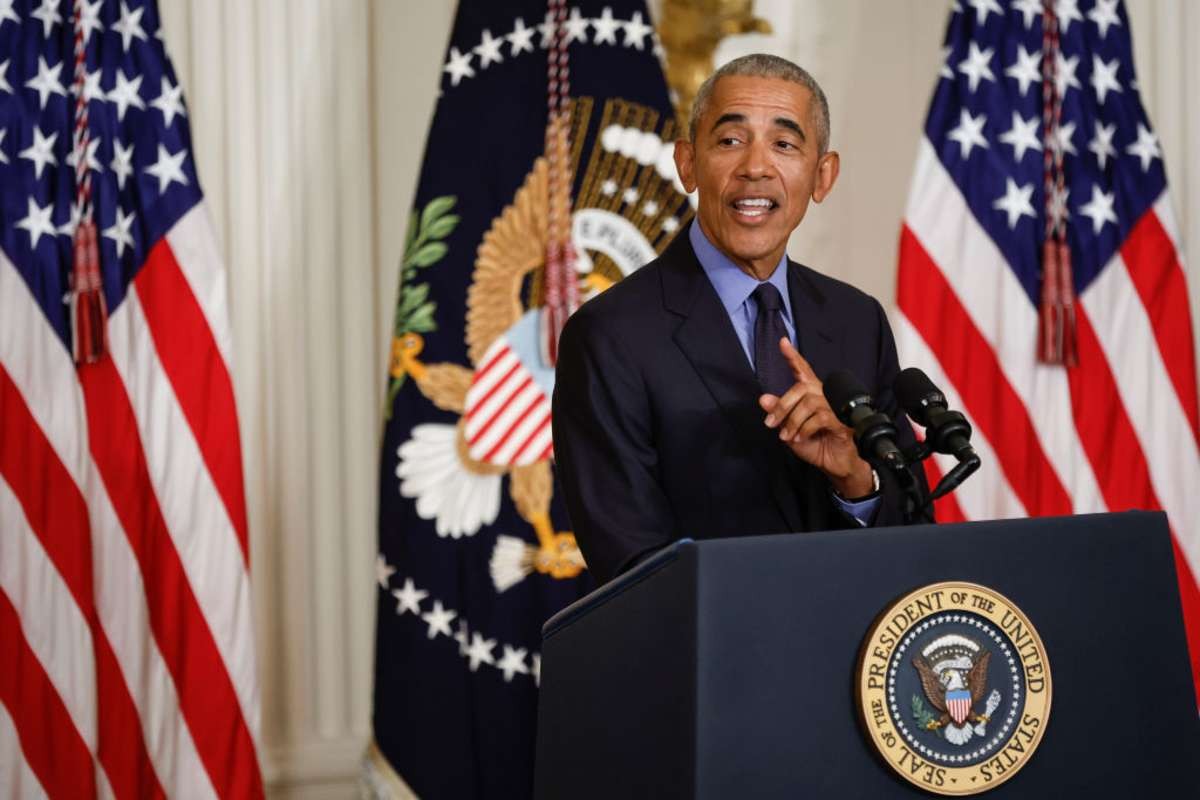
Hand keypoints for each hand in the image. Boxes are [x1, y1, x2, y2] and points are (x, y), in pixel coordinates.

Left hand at [758, 337, 874, 496]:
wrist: (834, 464)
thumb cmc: (815, 444)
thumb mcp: (789, 429)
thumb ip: (778, 414)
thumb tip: (763, 399)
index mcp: (812, 394)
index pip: (802, 371)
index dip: (793, 357)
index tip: (783, 342)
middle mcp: (825, 396)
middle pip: (801, 388)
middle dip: (782, 406)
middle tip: (770, 423)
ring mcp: (836, 407)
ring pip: (809, 403)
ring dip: (793, 421)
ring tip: (788, 436)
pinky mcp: (842, 421)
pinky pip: (820, 418)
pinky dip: (805, 429)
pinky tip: (800, 438)